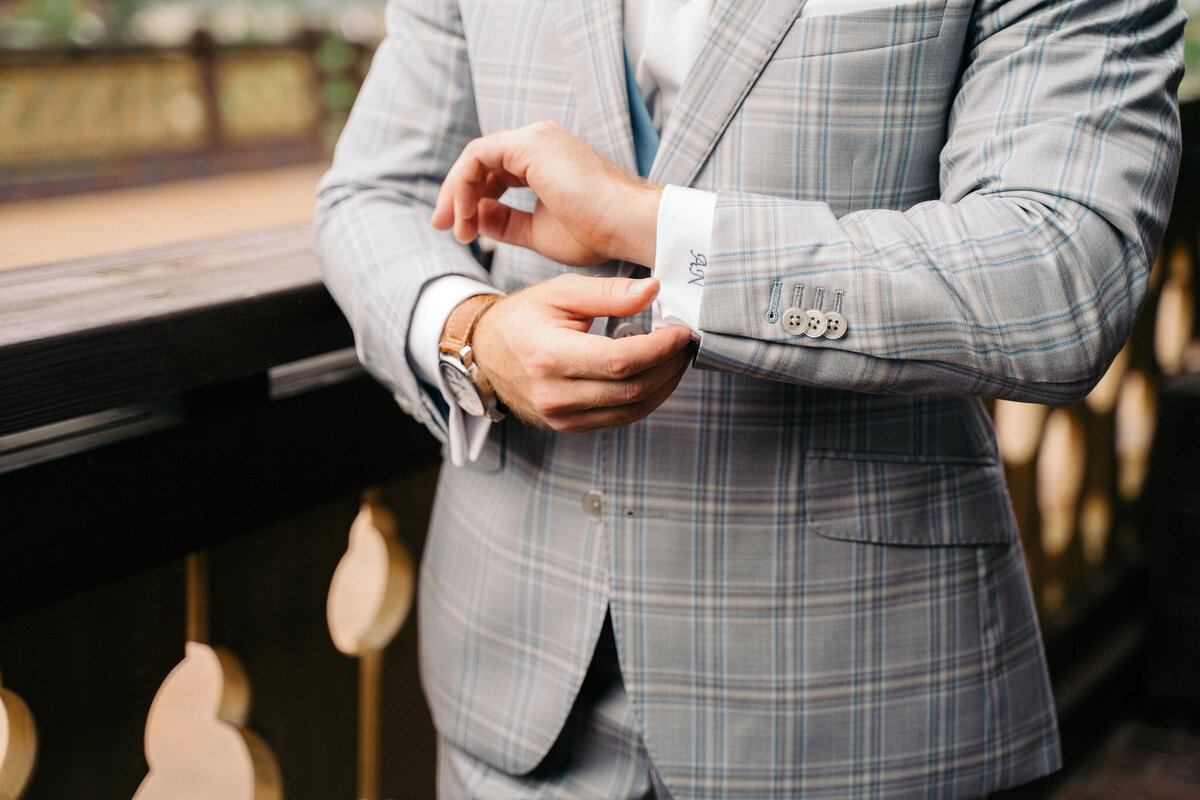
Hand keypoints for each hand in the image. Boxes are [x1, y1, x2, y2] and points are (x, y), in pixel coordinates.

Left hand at [431, 121, 661, 266]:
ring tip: (456, 228)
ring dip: (457, 193)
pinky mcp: (530, 144)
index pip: (495, 172)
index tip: (463, 233)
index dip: (473, 200)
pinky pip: (477, 157)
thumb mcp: (540, 232)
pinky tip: (466, 215)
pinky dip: (464, 185)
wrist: (629, 226)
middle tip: (445, 228)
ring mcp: (535, 139)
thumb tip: (477, 219)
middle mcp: (539, 141)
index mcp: (545, 159)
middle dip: (456, 196)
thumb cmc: (599, 233)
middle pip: (481, 162)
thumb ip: (507, 223)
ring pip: (475, 157)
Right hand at [469, 274, 692, 431]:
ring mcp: (560, 416)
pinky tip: (655, 376)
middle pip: (631, 389)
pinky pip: (619, 419)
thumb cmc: (523, 318)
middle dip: (668, 366)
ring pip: (631, 410)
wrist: (486, 352)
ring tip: (674, 359)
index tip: (681, 331)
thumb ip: (608, 291)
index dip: (659, 348)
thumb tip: (652, 291)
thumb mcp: (561, 292)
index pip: (620, 360)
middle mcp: (554, 394)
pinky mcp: (568, 427)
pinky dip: (645, 399)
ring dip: (663, 386)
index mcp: (550, 356)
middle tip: (684, 343)